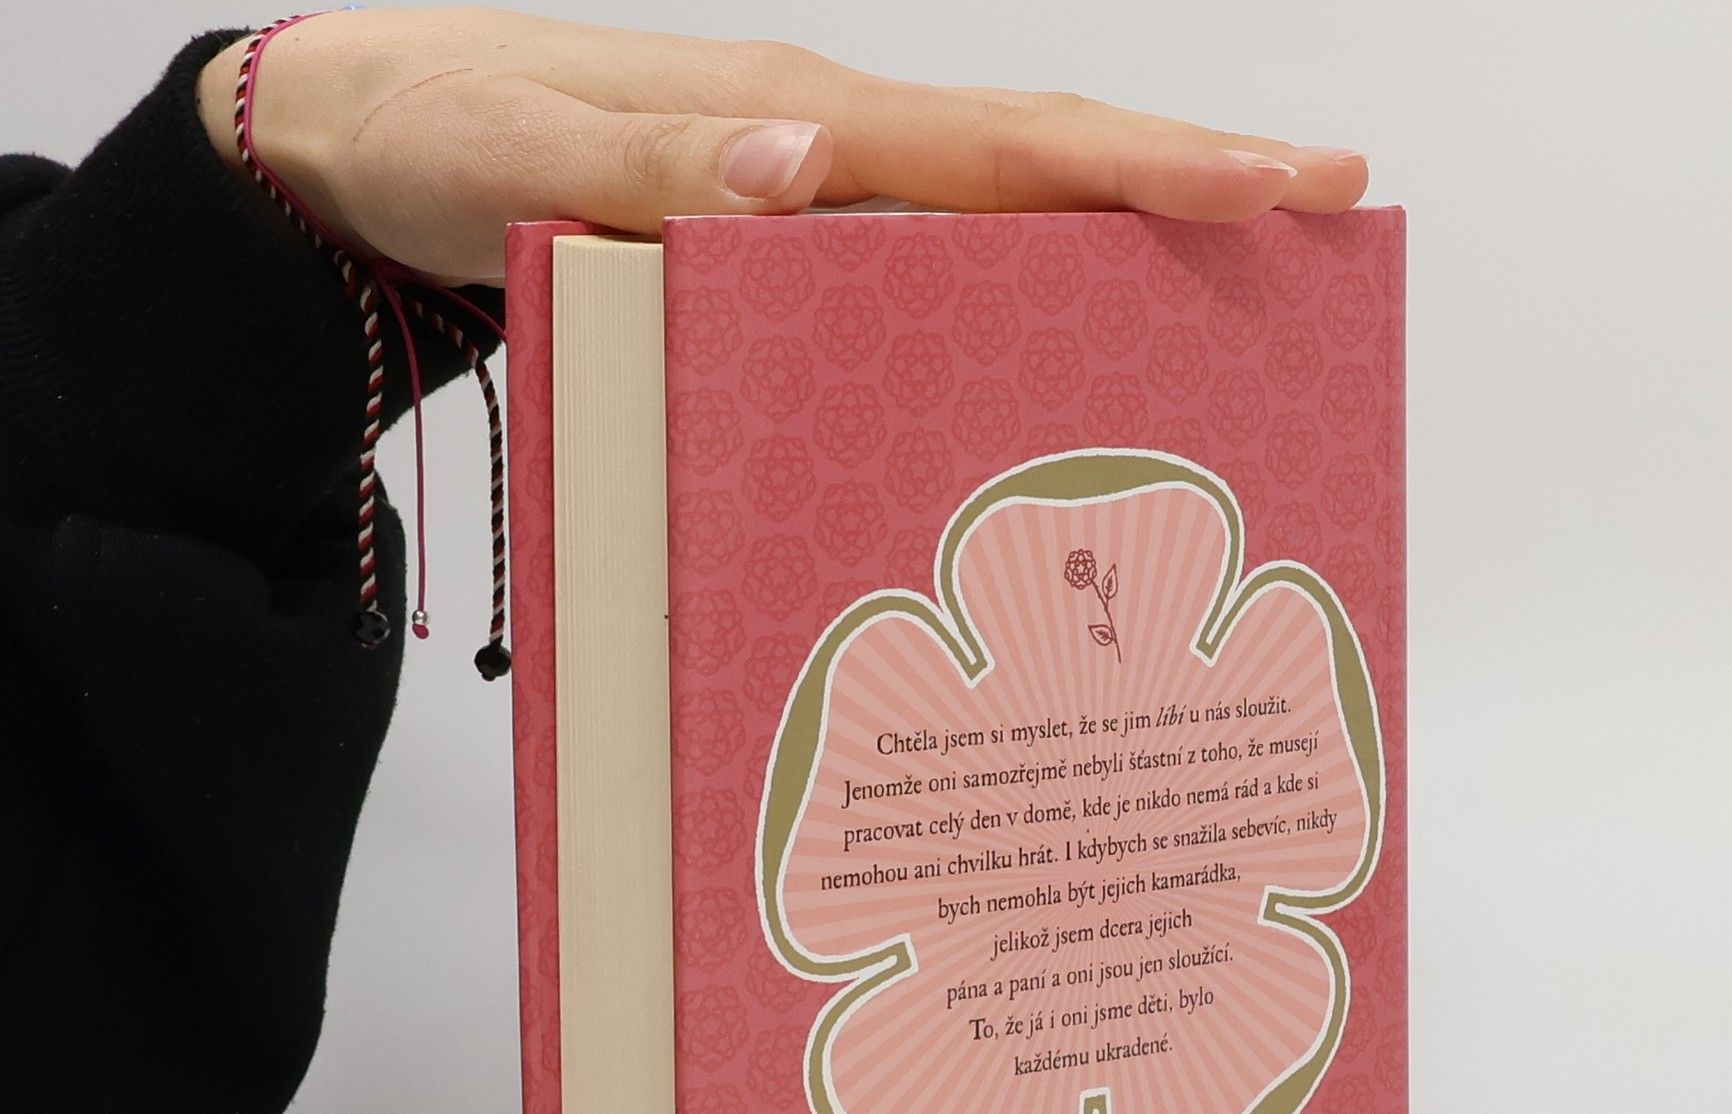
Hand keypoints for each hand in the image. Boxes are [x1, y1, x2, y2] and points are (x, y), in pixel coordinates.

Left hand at [196, 8, 1367, 285]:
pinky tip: (1047, 335)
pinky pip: (923, 256)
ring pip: (997, 206)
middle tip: (1327, 212)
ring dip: (1119, 231)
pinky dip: (1010, 280)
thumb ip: (657, 175)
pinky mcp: (783, 239)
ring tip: (1238, 279)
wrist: (366, 141)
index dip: (1149, 165)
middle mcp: (826, 147)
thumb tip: (804, 173)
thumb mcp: (527, 159)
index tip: (1284, 179)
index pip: (1004, 145)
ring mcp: (813, 189)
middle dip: (1187, 180)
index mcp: (795, 124)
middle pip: (1041, 159)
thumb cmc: (444, 140)